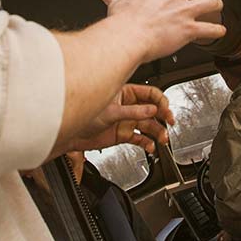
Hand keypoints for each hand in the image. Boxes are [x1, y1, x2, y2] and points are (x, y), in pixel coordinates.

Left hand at [61, 83, 175, 153]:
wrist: (70, 136)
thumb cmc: (82, 116)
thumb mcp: (110, 113)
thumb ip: (133, 112)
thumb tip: (151, 110)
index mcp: (125, 93)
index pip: (150, 94)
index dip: (160, 102)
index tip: (165, 110)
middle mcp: (128, 106)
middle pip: (152, 110)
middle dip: (163, 116)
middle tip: (170, 123)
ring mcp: (126, 121)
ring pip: (148, 125)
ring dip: (157, 132)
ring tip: (162, 139)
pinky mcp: (122, 134)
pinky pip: (139, 138)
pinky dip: (146, 143)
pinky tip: (150, 147)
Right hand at [101, 0, 225, 61]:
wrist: (128, 37)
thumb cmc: (123, 21)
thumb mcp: (117, 3)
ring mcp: (185, 9)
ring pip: (213, 2)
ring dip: (217, 5)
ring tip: (217, 8)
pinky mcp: (190, 28)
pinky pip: (211, 28)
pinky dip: (217, 31)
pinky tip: (219, 32)